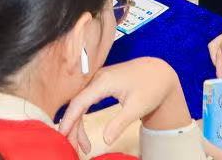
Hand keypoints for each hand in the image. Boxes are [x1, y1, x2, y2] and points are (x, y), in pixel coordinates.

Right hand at [58, 57, 190, 152]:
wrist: (159, 72)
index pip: (79, 102)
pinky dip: (82, 116)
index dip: (69, 120)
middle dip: (73, 127)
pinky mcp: (99, 83)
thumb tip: (105, 140)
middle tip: (75, 148)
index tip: (62, 135)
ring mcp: (97, 79)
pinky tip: (82, 130)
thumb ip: (119, 123)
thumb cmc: (151, 87)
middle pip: (76, 104)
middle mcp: (96, 78)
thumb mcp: (137, 107)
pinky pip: (85, 100)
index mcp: (103, 81)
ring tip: (84, 146)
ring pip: (80, 103)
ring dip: (77, 124)